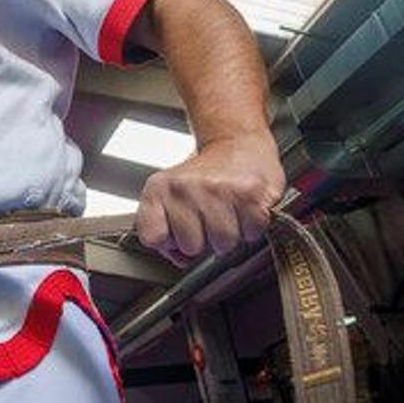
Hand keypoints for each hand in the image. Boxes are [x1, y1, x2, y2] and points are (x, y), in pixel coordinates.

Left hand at [134, 131, 284, 264]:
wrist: (236, 143)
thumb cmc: (204, 175)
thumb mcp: (171, 196)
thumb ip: (166, 231)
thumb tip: (179, 259)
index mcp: (158, 190)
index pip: (152, 237)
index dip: (169, 242)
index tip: (178, 231)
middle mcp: (183, 187)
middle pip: (190, 247)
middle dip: (204, 241)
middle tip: (210, 219)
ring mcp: (215, 190)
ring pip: (222, 244)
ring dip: (230, 235)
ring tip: (228, 213)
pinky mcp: (248, 193)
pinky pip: (250, 234)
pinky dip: (252, 228)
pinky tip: (244, 210)